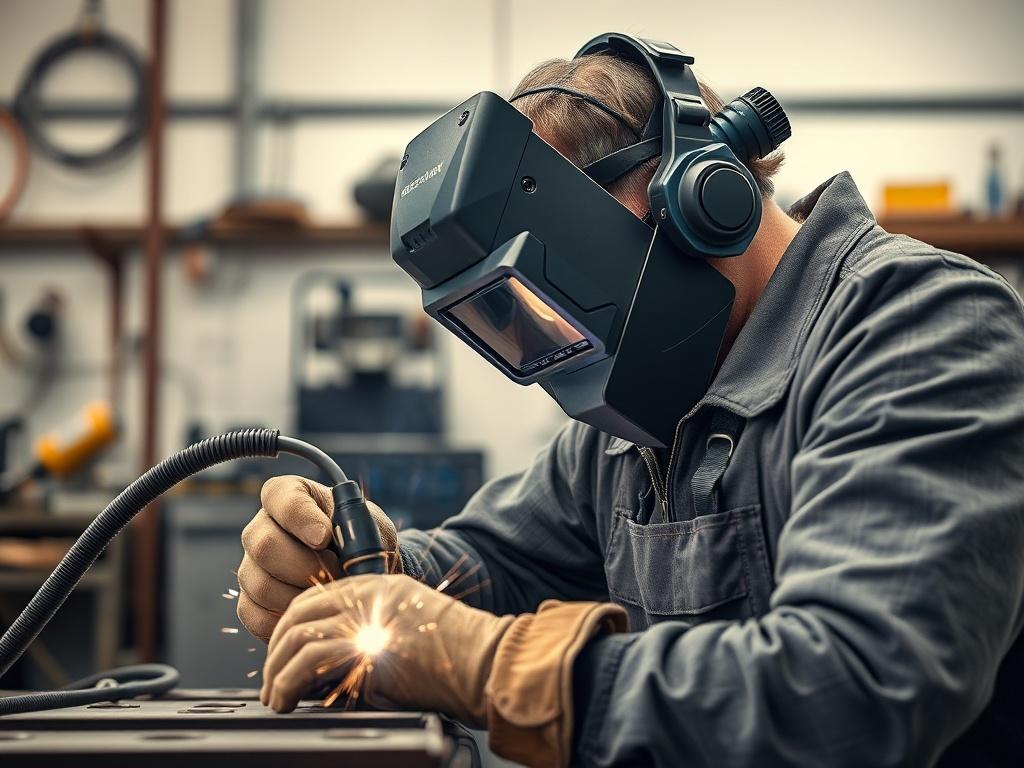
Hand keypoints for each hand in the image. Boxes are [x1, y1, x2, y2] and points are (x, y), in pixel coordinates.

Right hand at [236, 475, 399, 641]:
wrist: (361, 577)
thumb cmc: (365, 545)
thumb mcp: (372, 530)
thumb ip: (362, 533)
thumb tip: (346, 553)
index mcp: (290, 497)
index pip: (279, 496)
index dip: (300, 517)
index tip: (324, 537)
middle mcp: (261, 528)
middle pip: (264, 544)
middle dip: (305, 566)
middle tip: (336, 575)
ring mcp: (251, 566)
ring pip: (261, 585)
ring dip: (301, 597)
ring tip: (332, 596)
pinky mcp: (250, 602)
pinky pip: (257, 616)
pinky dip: (289, 621)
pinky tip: (315, 614)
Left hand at [261, 574, 512, 722]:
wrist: (483, 663)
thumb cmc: (456, 662)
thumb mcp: (405, 640)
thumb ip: (367, 641)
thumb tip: (328, 673)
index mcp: (379, 588)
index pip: (316, 599)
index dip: (291, 630)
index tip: (283, 659)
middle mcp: (369, 594)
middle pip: (300, 613)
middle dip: (277, 651)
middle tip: (273, 682)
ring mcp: (366, 613)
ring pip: (298, 633)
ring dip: (278, 671)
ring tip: (276, 698)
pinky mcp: (365, 638)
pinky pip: (309, 657)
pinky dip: (288, 682)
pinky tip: (287, 700)